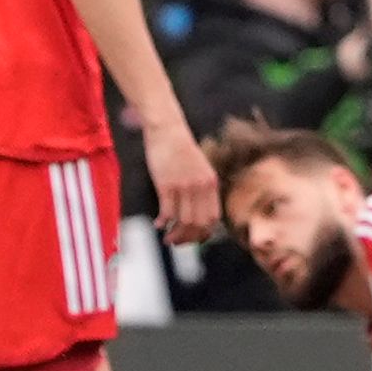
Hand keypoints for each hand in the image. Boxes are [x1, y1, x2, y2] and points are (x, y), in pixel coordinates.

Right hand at [146, 112, 218, 242]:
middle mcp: (201, 186)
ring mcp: (184, 186)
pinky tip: (158, 224)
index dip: (204, 233)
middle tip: (177, 242)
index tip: (193, 238)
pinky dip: (162, 222)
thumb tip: (197, 213)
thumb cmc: (180, 148)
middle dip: (188, 238)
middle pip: (199, 224)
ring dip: (175, 234)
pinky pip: (167, 212)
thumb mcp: (200, 168)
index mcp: (211, 183)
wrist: (167, 128)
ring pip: (184, 222)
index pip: (213, 218)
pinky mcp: (167, 184)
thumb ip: (202, 189)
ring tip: (167, 237)